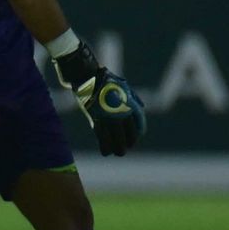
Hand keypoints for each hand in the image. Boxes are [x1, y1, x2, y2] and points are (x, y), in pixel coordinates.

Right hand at [54, 42, 146, 156]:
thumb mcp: (123, 85)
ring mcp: (108, 115)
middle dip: (129, 143)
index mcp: (129, 103)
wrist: (86, 76)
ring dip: (118, 148)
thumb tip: (142, 107)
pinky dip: (104, 146)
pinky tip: (106, 152)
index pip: (139, 123)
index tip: (135, 138)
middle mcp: (121, 111)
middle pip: (129, 134)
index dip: (138, 133)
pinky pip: (102, 137)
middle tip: (126, 148)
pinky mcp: (95, 118)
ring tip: (118, 153)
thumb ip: (133, 97)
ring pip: (116, 138)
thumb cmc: (104, 79)